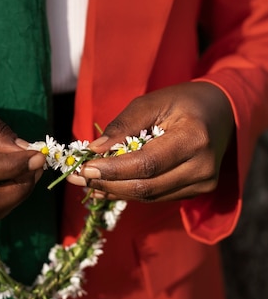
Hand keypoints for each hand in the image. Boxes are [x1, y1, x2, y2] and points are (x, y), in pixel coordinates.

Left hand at [67, 82, 234, 201]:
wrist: (221, 112)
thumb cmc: (182, 102)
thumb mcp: (152, 102)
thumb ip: (123, 126)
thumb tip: (94, 151)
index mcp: (194, 138)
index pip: (147, 163)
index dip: (114, 170)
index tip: (84, 168)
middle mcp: (202, 166)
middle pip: (147, 186)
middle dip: (108, 184)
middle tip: (77, 178)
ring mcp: (203, 183)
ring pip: (150, 196)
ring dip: (115, 192)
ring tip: (87, 184)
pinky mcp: (198, 191)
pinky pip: (157, 196)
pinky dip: (130, 193)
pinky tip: (107, 187)